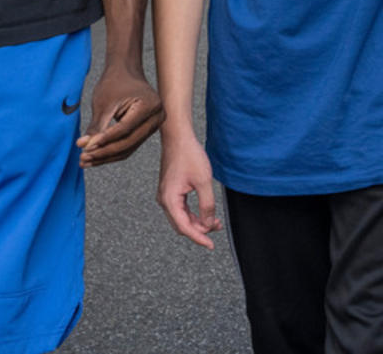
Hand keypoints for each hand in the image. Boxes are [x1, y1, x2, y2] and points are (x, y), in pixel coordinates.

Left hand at [79, 64, 164, 166]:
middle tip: (83, 158)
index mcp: (149, 105)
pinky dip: (111, 152)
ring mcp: (154, 125)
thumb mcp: (103, 103)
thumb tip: (83, 147)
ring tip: (86, 161)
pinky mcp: (146, 130)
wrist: (125, 72)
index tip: (85, 148)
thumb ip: (96, 126)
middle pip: (128, 142)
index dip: (104, 140)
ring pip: (128, 148)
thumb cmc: (115, 82)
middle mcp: (157, 117)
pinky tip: (95, 156)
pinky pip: (129, 145)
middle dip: (104, 152)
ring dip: (106, 156)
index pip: (125, 129)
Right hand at [156, 128, 220, 248]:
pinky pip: (181, 209)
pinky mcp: (170, 191)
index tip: (211, 245)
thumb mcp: (203, 181)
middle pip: (182, 225)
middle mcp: (165, 201)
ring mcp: (167, 196)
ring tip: (215, 222)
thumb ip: (207, 204)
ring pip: (182, 218)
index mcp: (169, 200)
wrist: (178, 138)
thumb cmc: (189, 155)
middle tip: (217, 228)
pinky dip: (194, 214)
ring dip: (198, 222)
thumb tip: (209, 223)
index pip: (184, 227)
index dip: (199, 237)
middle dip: (200, 230)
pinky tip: (206, 213)